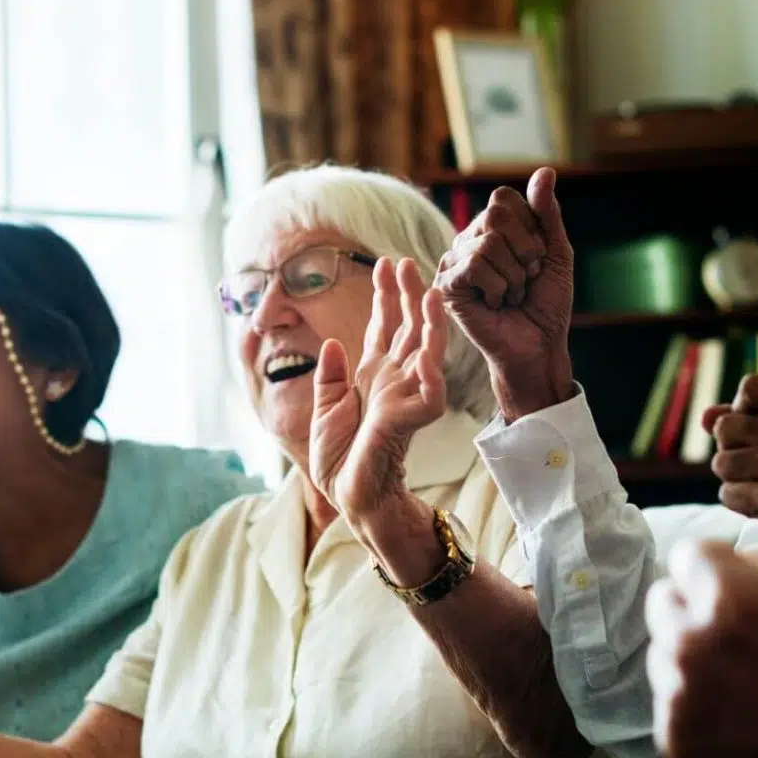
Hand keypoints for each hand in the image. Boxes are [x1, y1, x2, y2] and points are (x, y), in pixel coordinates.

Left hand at [309, 257, 447, 524]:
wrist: (349, 495)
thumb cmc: (340, 459)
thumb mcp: (325, 410)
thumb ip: (331, 377)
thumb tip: (332, 342)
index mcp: (372, 376)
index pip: (382, 328)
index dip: (384, 297)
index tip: (384, 265)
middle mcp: (394, 380)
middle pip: (406, 328)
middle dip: (406, 295)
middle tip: (405, 262)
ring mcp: (407, 396)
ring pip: (426, 350)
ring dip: (429, 319)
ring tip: (429, 289)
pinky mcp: (414, 417)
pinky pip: (430, 388)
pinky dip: (432, 366)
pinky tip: (431, 341)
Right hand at [434, 167, 575, 420]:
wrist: (539, 344)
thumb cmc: (546, 302)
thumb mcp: (556, 252)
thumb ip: (547, 212)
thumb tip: (544, 171)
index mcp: (492, 227)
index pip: (505, 199)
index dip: (531, 229)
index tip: (539, 259)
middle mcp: (469, 239)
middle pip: (494, 216)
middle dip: (525, 251)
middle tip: (528, 278)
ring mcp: (454, 261)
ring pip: (488, 243)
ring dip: (514, 276)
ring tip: (513, 295)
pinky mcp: (447, 285)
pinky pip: (475, 266)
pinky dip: (498, 288)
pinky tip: (496, 304)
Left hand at [646, 540, 757, 757]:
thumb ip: (752, 557)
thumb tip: (716, 561)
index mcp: (723, 596)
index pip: (683, 556)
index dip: (711, 566)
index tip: (728, 583)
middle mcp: (689, 641)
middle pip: (661, 600)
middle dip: (691, 606)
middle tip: (730, 630)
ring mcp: (678, 692)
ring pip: (661, 651)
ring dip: (689, 655)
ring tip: (736, 674)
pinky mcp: (675, 733)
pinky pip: (668, 700)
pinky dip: (693, 702)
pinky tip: (732, 708)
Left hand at [700, 375, 757, 553]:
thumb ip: (743, 421)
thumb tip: (705, 416)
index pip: (751, 386)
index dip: (738, 409)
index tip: (751, 431)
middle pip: (726, 426)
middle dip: (730, 450)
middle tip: (757, 468)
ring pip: (721, 462)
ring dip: (732, 480)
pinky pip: (726, 493)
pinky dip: (736, 503)